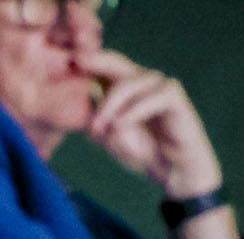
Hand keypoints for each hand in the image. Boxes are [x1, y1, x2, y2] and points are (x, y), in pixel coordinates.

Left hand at [78, 50, 221, 202]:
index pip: (104, 68)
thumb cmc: (144, 154)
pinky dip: (134, 111)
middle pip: (116, 63)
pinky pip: (153, 97)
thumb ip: (100, 128)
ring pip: (130, 82)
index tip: (68, 60)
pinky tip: (120, 125)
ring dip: (111, 103)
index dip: (87, 61)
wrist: (175, 173)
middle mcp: (142, 81)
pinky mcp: (175, 98)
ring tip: (99, 126)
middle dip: (95, 62)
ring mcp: (160, 86)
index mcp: (125, 88)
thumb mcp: (113, 142)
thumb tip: (90, 120)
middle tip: (77, 64)